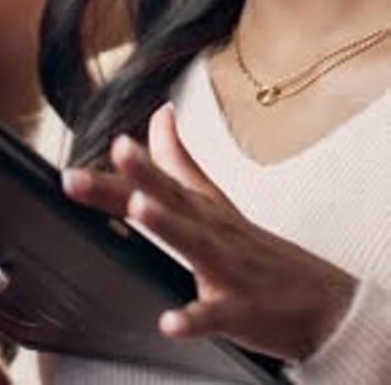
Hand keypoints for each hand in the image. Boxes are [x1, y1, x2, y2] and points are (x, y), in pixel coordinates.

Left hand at [63, 103, 356, 361]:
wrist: (321, 302)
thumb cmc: (254, 249)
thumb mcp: (214, 201)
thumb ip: (179, 160)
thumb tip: (160, 113)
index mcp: (202, 208)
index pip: (161, 180)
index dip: (133, 164)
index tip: (112, 140)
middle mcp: (212, 230)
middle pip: (175, 197)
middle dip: (144, 175)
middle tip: (120, 150)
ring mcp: (228, 269)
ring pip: (196, 243)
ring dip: (168, 224)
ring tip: (140, 206)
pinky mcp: (241, 311)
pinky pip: (214, 316)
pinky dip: (194, 318)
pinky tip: (170, 320)